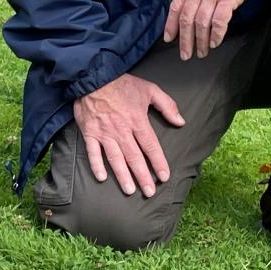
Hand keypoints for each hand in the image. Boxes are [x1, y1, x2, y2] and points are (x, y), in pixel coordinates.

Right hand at [72, 74, 185, 197]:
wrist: (93, 77)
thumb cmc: (122, 83)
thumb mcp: (150, 89)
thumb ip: (167, 105)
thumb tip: (181, 122)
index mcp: (137, 120)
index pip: (151, 146)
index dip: (158, 162)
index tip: (164, 176)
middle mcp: (122, 130)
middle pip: (135, 157)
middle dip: (143, 176)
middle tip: (149, 192)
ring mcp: (104, 133)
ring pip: (115, 158)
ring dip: (123, 176)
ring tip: (130, 190)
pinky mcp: (90, 132)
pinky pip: (93, 152)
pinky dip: (96, 165)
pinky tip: (102, 177)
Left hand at [164, 0, 265, 60]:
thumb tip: (193, 2)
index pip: (175, 7)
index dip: (171, 25)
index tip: (169, 39)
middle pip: (186, 19)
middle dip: (185, 40)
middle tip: (186, 54)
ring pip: (201, 23)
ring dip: (201, 41)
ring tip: (202, 52)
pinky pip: (219, 20)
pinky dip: (216, 34)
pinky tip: (215, 42)